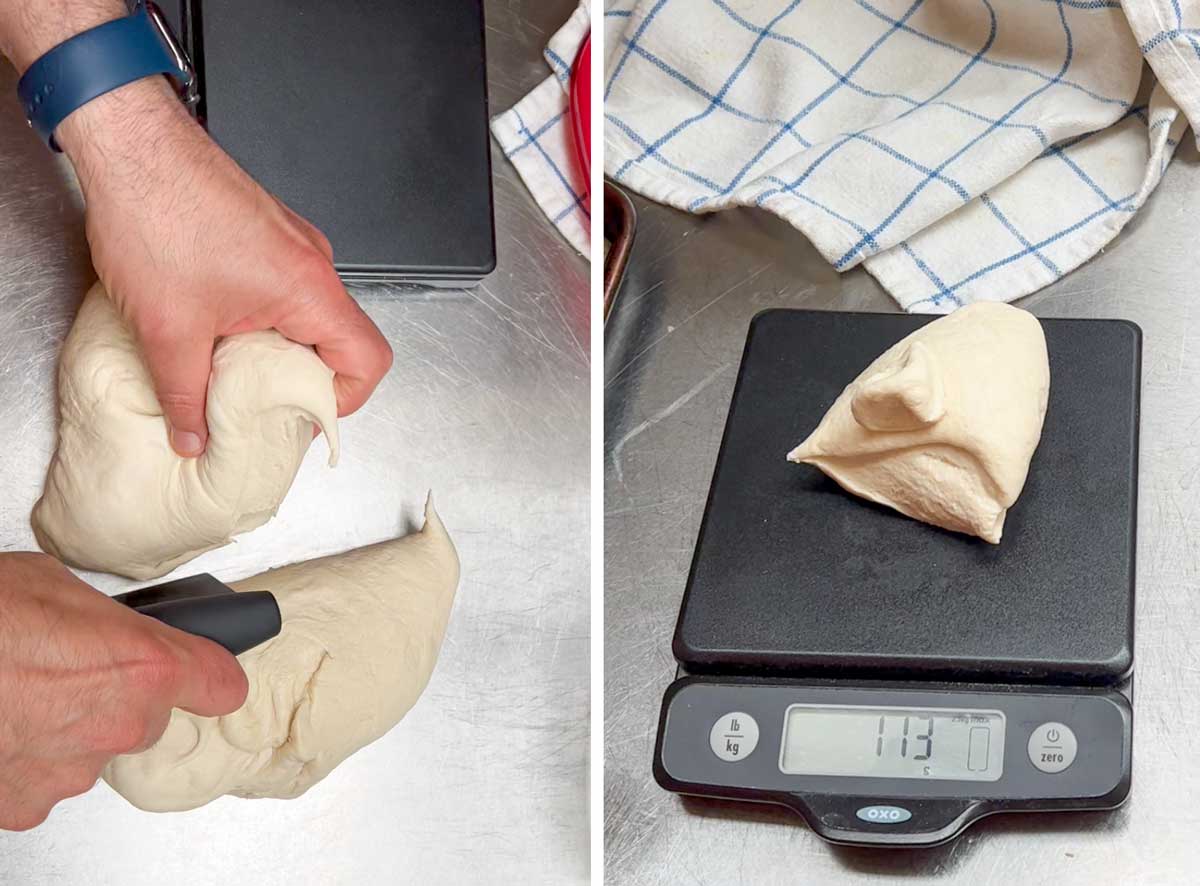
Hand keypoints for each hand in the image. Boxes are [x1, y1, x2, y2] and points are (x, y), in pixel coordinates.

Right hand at [0, 553, 247, 830]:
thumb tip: (102, 628)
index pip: (219, 685)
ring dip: (68, 727)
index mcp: (145, 666)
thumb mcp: (56, 586)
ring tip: (19, 693)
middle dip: (118, 696)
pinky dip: (26, 758)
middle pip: (148, 717)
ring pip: (93, 748)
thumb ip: (102, 620)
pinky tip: (2, 726)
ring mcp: (76, 769)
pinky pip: (45, 779)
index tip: (204, 674)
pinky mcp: (29, 802)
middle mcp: (122, 723)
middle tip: (68, 669)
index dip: (208, 677)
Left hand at [54, 77, 392, 456]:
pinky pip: (284, 288)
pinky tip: (212, 320)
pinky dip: (260, 316)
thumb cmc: (157, 214)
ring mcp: (294, 244)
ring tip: (225, 360)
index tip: (303, 417)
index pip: (369, 360)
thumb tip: (193, 435)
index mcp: (309, 290)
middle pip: (341, 341)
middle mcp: (313, 264)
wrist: (130, 145)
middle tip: (256, 401)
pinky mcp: (269, 232)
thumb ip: (185, 395)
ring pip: (308, 315)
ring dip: (276, 346)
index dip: (344, 400)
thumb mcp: (167, 330)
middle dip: (301, 379)